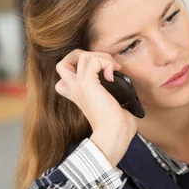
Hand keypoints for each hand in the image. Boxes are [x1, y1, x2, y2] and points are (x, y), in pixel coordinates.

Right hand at [55, 49, 136, 165]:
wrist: (114, 134)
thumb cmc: (117, 125)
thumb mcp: (112, 105)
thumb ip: (112, 93)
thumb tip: (124, 85)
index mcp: (78, 95)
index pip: (65, 76)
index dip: (82, 68)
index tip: (104, 76)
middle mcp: (75, 89)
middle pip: (64, 62)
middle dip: (86, 55)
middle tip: (105, 65)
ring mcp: (78, 85)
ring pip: (81, 55)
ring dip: (102, 57)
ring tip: (112, 69)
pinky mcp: (86, 83)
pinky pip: (93, 59)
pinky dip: (106, 62)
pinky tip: (112, 74)